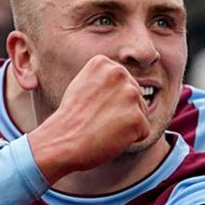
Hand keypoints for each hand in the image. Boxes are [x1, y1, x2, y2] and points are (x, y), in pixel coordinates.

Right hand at [27, 55, 149, 182]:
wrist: (61, 141)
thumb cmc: (70, 117)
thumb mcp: (81, 85)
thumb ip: (103, 79)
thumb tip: (123, 81)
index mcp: (103, 63)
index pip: (123, 82)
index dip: (110, 99)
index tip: (92, 105)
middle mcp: (119, 73)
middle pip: (134, 95)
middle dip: (121, 110)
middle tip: (96, 118)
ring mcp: (129, 95)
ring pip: (141, 112)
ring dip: (126, 123)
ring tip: (102, 126)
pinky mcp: (136, 117)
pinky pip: (143, 130)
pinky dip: (131, 138)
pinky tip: (109, 137)